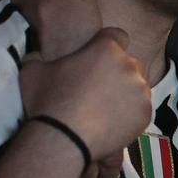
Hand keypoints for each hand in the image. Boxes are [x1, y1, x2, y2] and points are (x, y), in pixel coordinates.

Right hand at [19, 27, 150, 177]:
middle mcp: (128, 65)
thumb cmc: (47, 102)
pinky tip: (111, 122)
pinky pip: (140, 109)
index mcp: (106, 49)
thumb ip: (37, 57)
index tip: (97, 58)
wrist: (62, 141)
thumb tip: (35, 55)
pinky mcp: (145, 114)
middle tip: (97, 89)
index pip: (115, 35)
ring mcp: (140, 91)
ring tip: (104, 109)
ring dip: (124, 93)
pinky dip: (129, 114)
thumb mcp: (32, 72)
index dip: (106, 45)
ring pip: (136, 87)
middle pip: (127, 63)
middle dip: (115, 72)